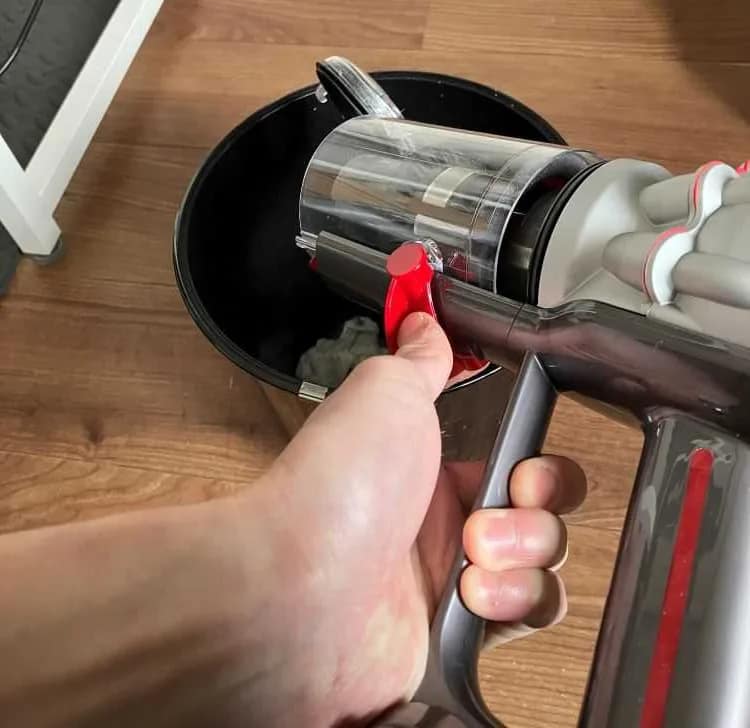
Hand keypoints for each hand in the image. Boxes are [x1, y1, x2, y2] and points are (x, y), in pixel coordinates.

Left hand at [243, 313, 585, 726]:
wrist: (297, 587)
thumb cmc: (337, 483)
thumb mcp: (385, 390)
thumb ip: (420, 357)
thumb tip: (425, 320)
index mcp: (433, 471)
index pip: (519, 466)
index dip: (539, 468)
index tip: (523, 468)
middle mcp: (446, 528)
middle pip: (541, 519)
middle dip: (535, 516)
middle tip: (485, 519)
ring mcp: (453, 587)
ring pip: (542, 572)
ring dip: (525, 558)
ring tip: (474, 560)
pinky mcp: (456, 641)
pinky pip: (524, 622)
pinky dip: (513, 605)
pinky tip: (472, 598)